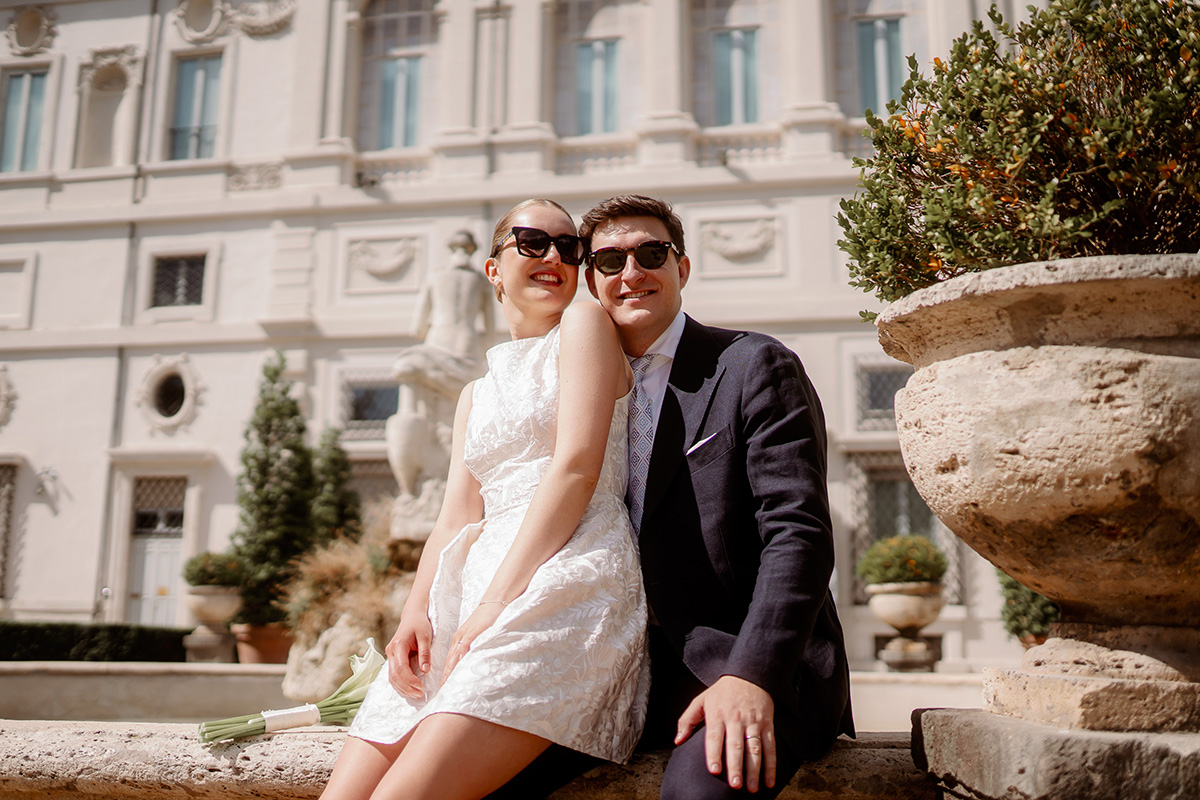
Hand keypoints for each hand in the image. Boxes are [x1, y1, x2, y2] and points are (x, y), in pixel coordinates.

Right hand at [385, 610, 432, 697]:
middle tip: (419, 694)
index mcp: (398, 645)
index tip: (420, 687)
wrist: (412, 616)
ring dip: (402, 688)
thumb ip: (425, 653)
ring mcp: (390, 656)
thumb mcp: (425, 636)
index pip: (401, 668)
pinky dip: (400, 684)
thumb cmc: (420, 624)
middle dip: (406, 687)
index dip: (410, 680)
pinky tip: (409, 690)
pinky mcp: (393, 659)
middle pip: (394, 675)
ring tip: (416, 695)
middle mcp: (391, 652)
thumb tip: (425, 670)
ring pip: (391, 677)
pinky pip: (393, 675)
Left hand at [440, 601, 504, 683]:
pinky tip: (457, 669)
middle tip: (441, 690)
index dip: (447, 672)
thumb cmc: (491, 617)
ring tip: (446, 684)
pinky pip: (464, 648)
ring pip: (454, 656)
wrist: (496, 601)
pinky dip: (459, 660)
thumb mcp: (481, 633)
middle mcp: (460, 637)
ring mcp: (465, 635)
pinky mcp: (472, 632)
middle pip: (449, 660)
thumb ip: (477, 644)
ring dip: (449, 670)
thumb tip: (477, 658)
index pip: (451, 658)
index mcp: (461, 638)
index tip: (443, 685)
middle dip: (445, 675)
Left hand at [676, 675, 776, 792]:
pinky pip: (770, 747)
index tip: (714, 771)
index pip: (715, 736)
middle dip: (736, 767)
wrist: (749, 674)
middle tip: (735, 785)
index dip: (714, 754)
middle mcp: (736, 718)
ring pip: (754, 748)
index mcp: (717, 714)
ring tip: (751, 788)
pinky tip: (769, 781)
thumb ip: (687, 720)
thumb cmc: (722, 692)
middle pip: (736, 746)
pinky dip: (771, 765)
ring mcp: (753, 722)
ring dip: (754, 770)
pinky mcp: (767, 724)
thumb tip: (677, 741)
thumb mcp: (701, 700)